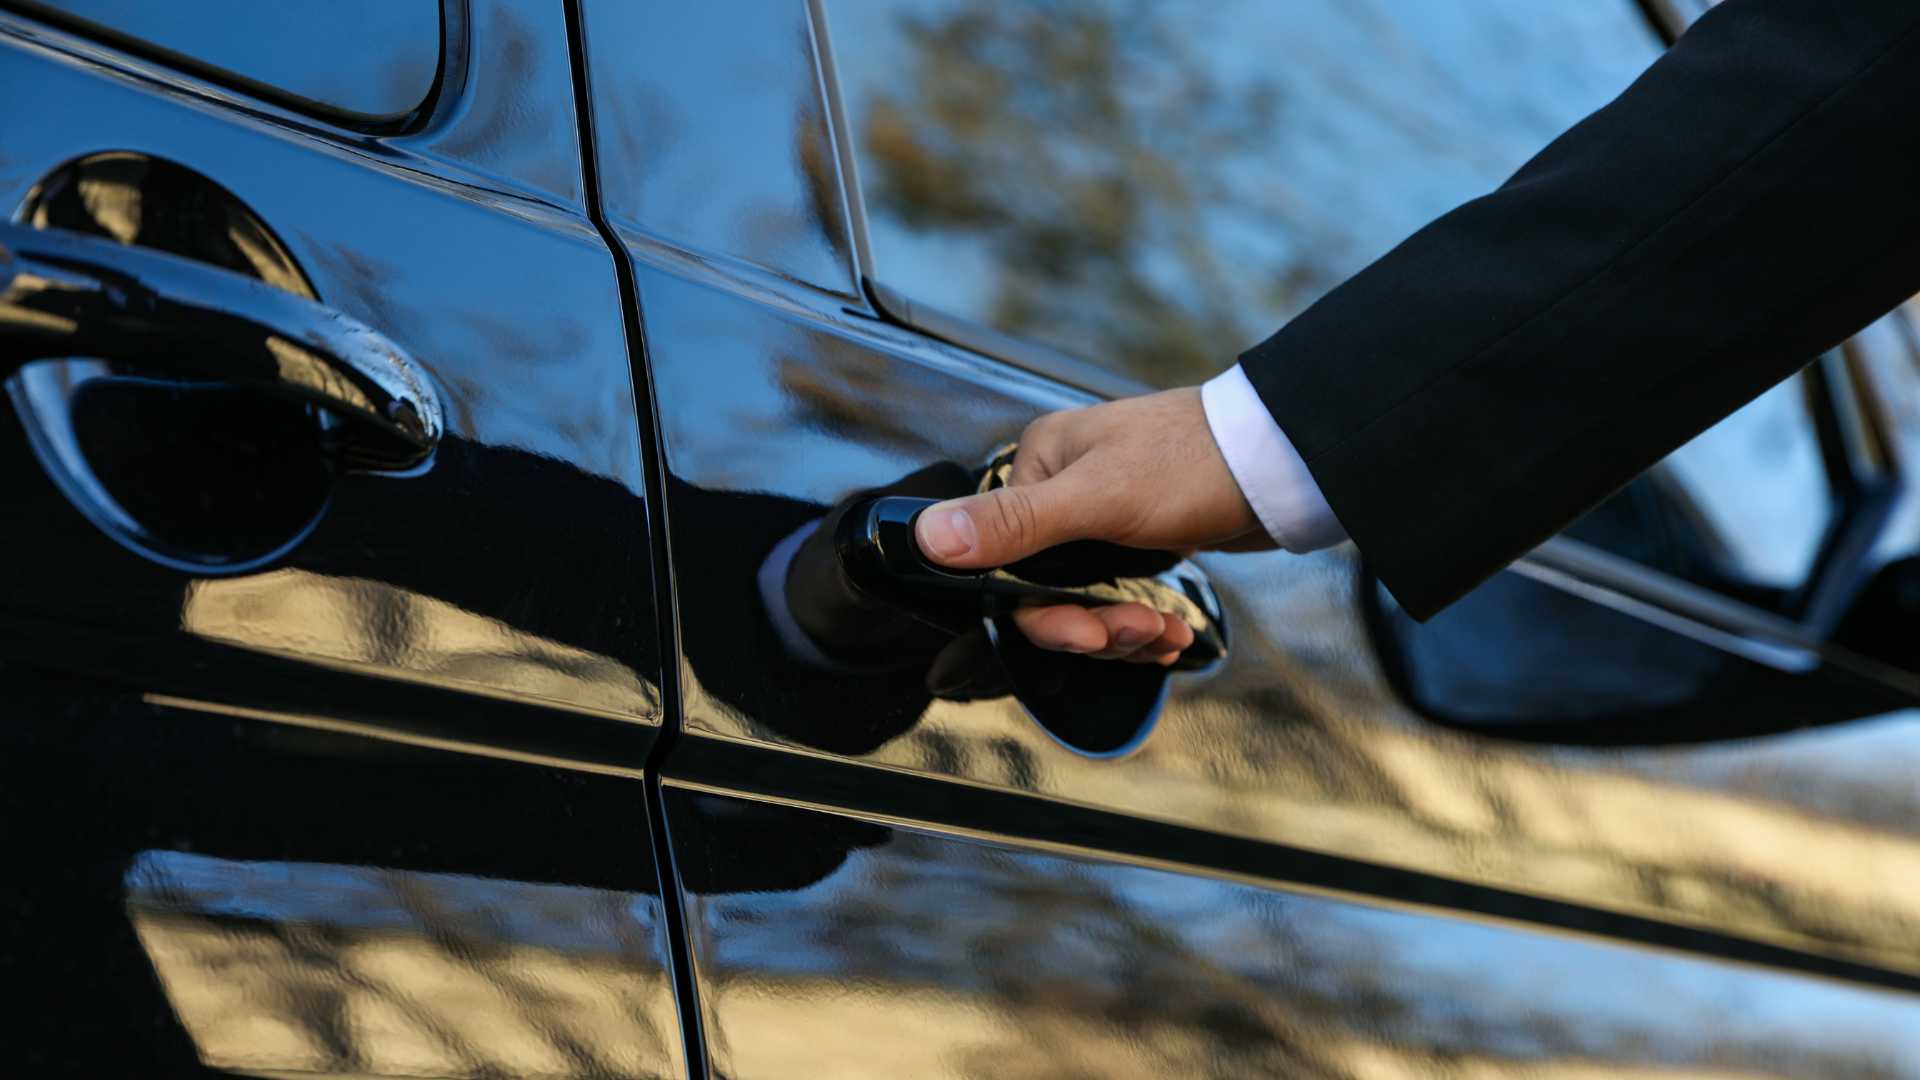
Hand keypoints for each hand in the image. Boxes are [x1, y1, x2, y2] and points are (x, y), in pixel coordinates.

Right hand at [914, 387, 1269, 663]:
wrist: (1284, 460)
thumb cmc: (1192, 465)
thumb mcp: (1098, 499)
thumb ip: (1014, 524)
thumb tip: (927, 537)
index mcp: (1041, 466)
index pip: (1006, 562)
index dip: (1043, 611)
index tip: (1086, 635)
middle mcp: (1064, 489)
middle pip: (1047, 589)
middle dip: (1095, 625)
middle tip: (1140, 633)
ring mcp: (1105, 516)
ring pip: (1088, 600)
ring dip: (1124, 630)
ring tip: (1166, 635)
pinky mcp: (1142, 538)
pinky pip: (1121, 596)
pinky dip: (1142, 622)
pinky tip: (1171, 633)